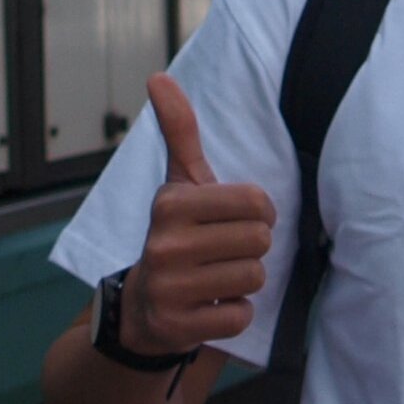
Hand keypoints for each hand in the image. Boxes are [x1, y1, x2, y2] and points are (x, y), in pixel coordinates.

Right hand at [125, 72, 273, 355]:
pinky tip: (212, 305)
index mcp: (170, 203)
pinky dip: (236, 314)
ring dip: (245, 280)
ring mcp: (168, 288)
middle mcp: (164, 244)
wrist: (143, 307)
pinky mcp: (177, 326)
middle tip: (226, 252)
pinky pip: (241, 316)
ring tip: (217, 277)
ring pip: (254, 278)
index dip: (259, 212)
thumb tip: (158, 76)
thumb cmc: (177, 236)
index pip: (256, 201)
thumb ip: (179, 131)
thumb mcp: (179, 184)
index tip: (236, 220)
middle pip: (259, 241)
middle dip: (252, 248)